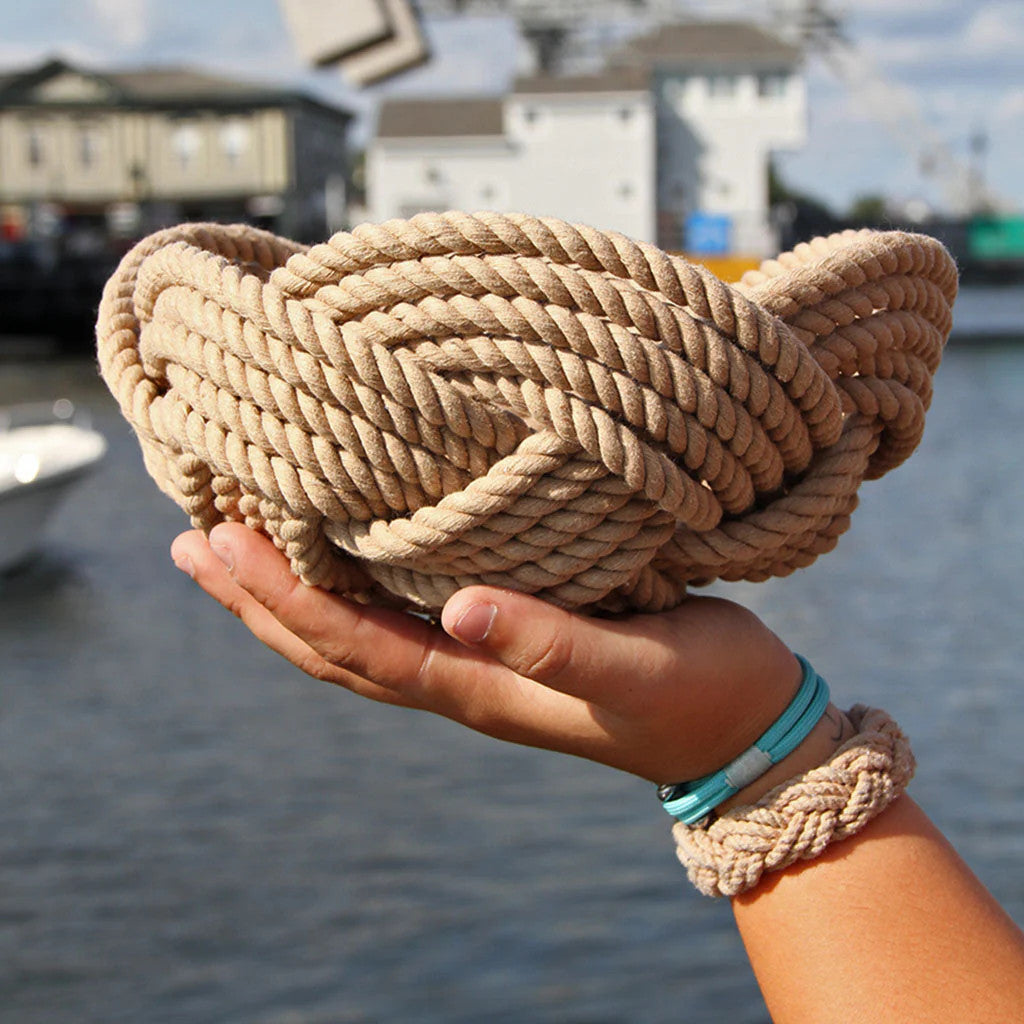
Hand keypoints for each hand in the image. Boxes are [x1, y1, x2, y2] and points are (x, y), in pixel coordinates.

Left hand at [170, 524, 802, 783]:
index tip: (219, 544)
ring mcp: (479, 662)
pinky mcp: (505, 638)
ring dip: (292, 595)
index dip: (284, 600)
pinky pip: (401, 614)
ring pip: (358, 631)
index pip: (355, 645)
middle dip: (260, 599)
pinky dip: (349, 586)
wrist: (741, 724)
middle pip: (333, 644)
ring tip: (237, 549)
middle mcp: (462, 676)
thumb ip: (551, 646)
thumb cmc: (696, 692)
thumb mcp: (633, 670)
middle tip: (192, 544)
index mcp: (479, 686)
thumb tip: (459, 610)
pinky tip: (339, 551)